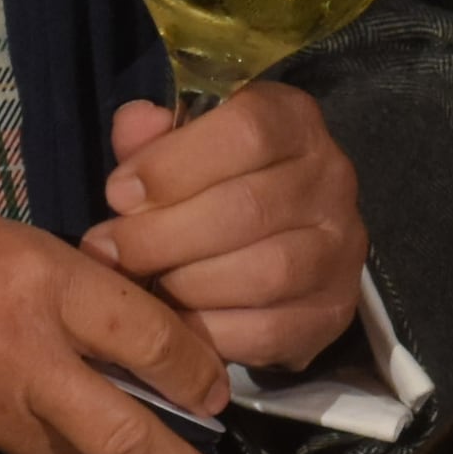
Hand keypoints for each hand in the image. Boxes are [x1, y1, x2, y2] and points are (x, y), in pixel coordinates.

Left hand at [91, 80, 368, 373]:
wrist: (278, 246)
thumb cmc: (214, 187)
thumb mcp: (182, 149)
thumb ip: (153, 138)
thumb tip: (135, 125)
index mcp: (295, 123)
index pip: (248, 130)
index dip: (174, 164)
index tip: (118, 193)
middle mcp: (331, 179)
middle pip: (249, 206)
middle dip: (162, 235)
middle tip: (111, 251)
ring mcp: (341, 248)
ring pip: (264, 272)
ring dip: (185, 285)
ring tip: (142, 286)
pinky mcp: (334, 310)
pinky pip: (269, 329)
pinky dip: (210, 330)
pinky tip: (175, 321)